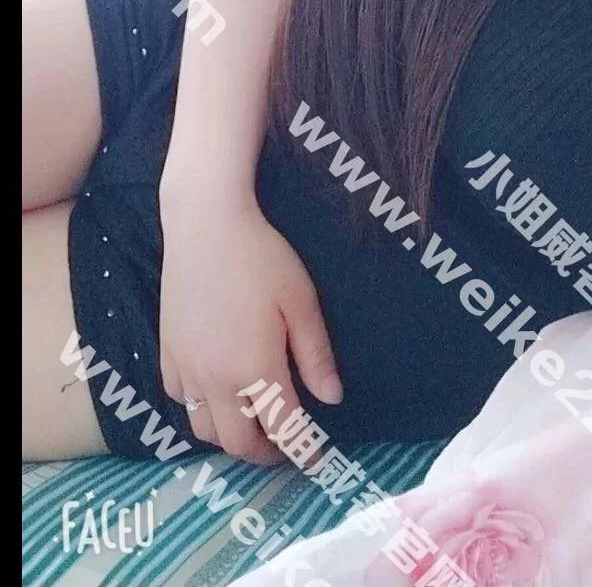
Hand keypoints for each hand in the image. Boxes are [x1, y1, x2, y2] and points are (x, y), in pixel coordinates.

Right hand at [158, 190, 342, 462]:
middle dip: (265, 453)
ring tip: (250, 421)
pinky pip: (178, 399)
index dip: (302, 450)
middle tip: (284, 443)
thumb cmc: (262, 257)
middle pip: (237, 443)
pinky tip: (215, 391)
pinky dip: (199, 408)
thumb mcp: (301, 302)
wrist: (206, 225)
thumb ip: (316, 355)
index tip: (315, 458)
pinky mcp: (166, 351)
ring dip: (229, 434)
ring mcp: (186, 367)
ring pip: (203, 429)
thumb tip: (332, 399)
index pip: (282, 428)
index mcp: (256, 368)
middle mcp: (216, 378)